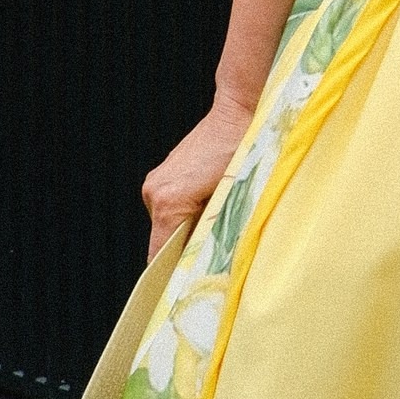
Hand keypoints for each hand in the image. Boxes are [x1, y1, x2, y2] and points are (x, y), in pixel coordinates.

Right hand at [141, 96, 252, 262]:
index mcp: (168, 201)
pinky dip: (191, 215)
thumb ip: (218, 231)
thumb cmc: (245, 150)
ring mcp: (157, 182)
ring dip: (191, 232)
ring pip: (170, 225)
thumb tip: (211, 263)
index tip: (191, 288)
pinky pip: (173, 209)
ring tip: (219, 225)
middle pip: (166, 242)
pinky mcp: (165, 176)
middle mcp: (154, 192)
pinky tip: (214, 206)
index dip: (175, 275)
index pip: (160, 257)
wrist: (241, 110)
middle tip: (215, 259)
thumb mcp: (237, 197)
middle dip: (187, 252)